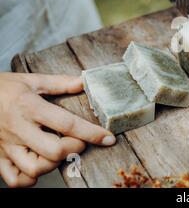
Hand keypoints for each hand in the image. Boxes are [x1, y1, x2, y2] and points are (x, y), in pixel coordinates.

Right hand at [0, 73, 115, 186]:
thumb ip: (59, 83)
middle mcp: (19, 129)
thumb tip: (84, 82)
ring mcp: (7, 146)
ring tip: (59, 152)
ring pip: (34, 168)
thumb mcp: (31, 80)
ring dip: (54, 164)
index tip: (109, 137)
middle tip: (79, 142)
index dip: (92, 133)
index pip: (67, 123)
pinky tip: (40, 166)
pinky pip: (14, 179)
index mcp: (30, 107)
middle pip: (53, 151)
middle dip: (74, 149)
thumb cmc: (3, 87)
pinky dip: (30, 179)